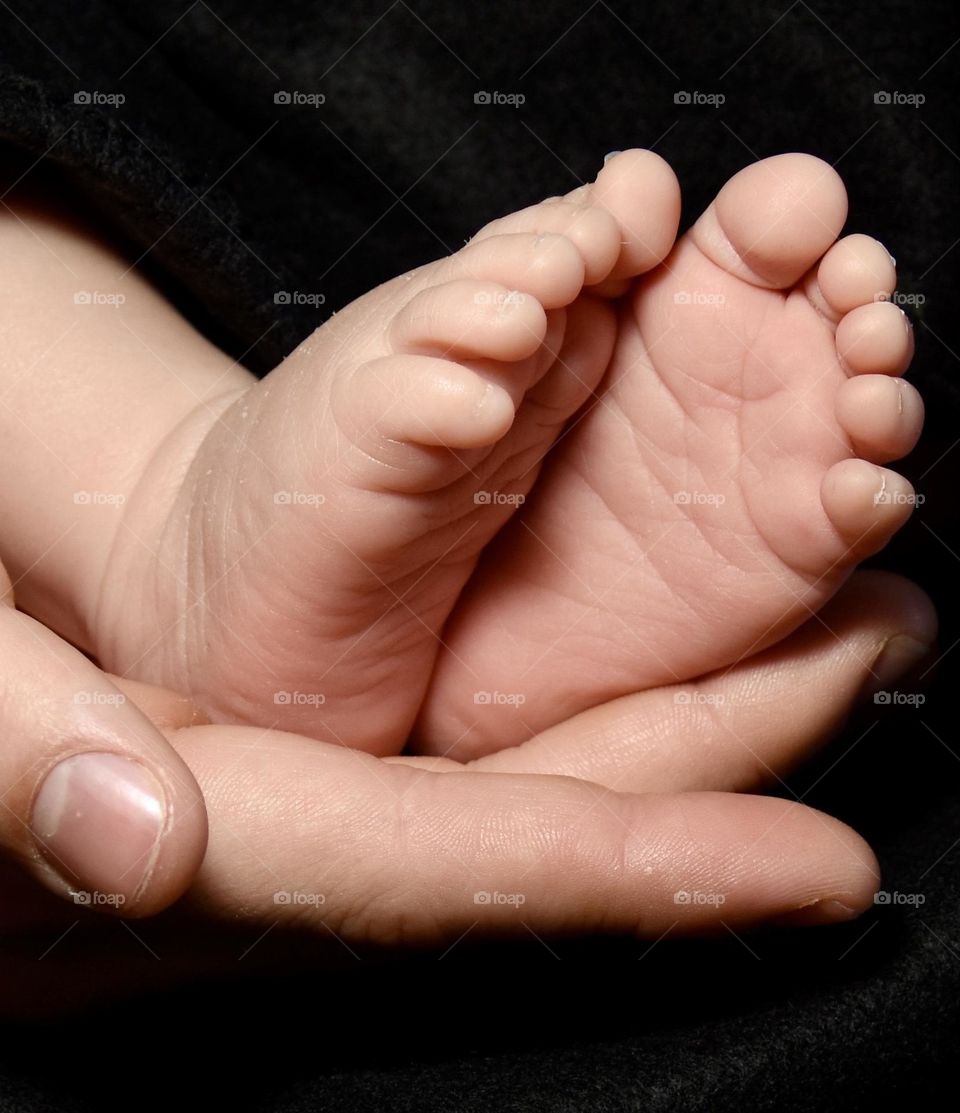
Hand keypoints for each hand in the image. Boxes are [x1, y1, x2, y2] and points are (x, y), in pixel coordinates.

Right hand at [0, 566, 933, 1016]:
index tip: (824, 871)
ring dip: (710, 709)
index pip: (472, 867)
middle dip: (738, 754)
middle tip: (886, 653)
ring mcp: (347, 801)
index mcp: (242, 841)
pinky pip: (514, 735)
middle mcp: (328, 840)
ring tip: (843, 624)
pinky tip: (695, 644)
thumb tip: (138, 833)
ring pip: (563, 769)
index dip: (651, 876)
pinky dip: (621, 694)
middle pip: (569, 817)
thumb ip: (17, 752)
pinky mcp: (345, 759)